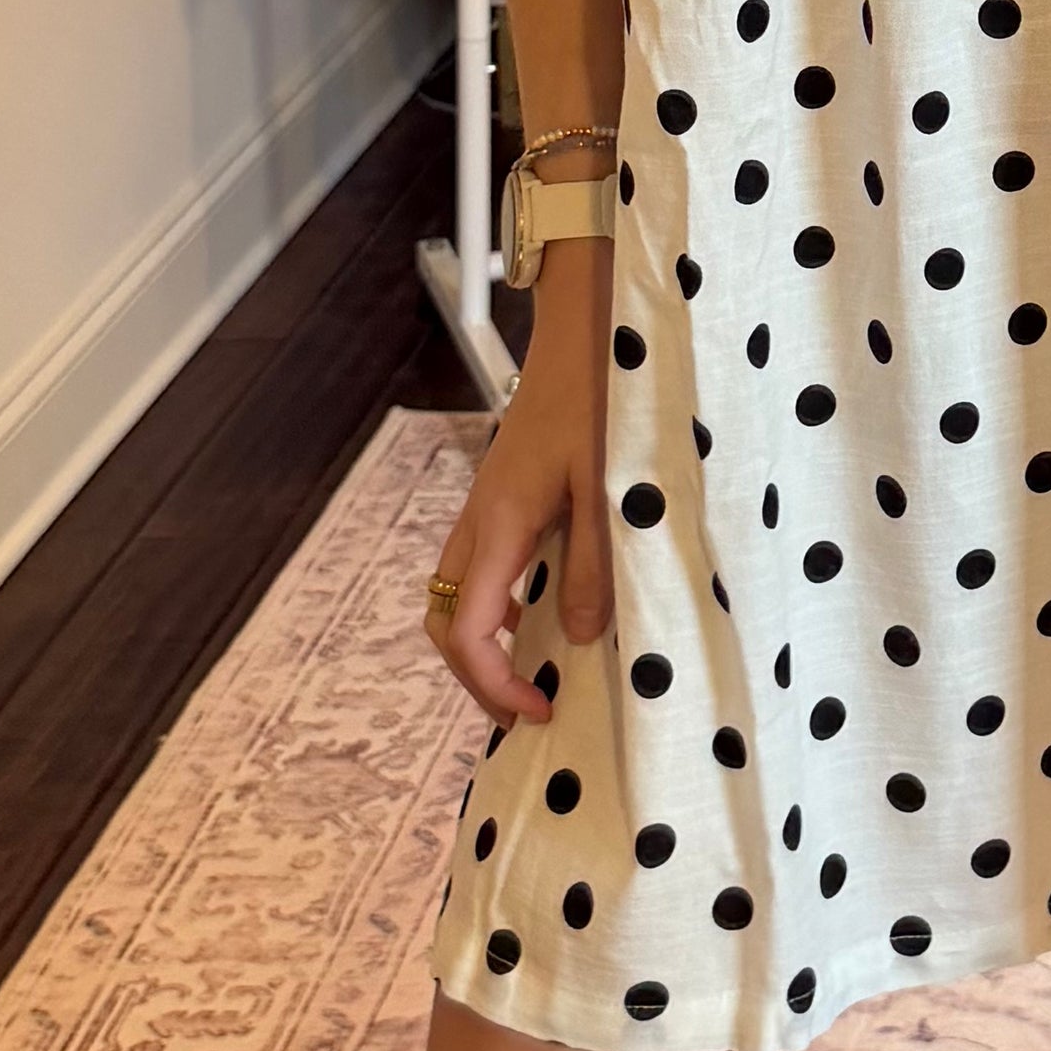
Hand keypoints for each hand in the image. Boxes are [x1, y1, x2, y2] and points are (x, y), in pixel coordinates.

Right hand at [419, 261, 615, 723]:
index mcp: (498, 528)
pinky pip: (478, 572)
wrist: (583, 339)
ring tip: (532, 674)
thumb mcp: (608, 490)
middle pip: (442, 623)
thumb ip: (595, 566)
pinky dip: (496, 609)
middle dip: (476, 677)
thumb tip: (581, 639)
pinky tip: (542, 614)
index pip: (465, 632)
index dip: (493, 685)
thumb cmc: (598, 404)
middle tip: (528, 708)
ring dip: (482, 645)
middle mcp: (477, 526)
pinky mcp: (500, 501)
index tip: (537, 711)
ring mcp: (483, 513)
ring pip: (453, 597)